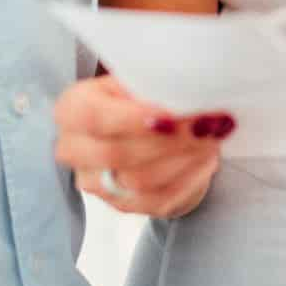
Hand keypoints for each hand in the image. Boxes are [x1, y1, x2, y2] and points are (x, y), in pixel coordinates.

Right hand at [53, 74, 235, 218]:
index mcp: (72, 109)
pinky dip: (188, 178)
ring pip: (140, 180)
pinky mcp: (122, 205)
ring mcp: (95, 182)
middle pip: (118, 153)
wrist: (144, 133)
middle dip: (169, 139)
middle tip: (207, 124)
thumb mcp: (138, 80)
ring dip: (184, 159)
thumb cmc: (139, 99)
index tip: (172, 114)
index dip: (134, 118)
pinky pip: (158, 199)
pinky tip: (206, 159)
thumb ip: (150, 84)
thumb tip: (182, 92)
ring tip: (212, 138)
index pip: (95, 117)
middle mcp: (74, 149)